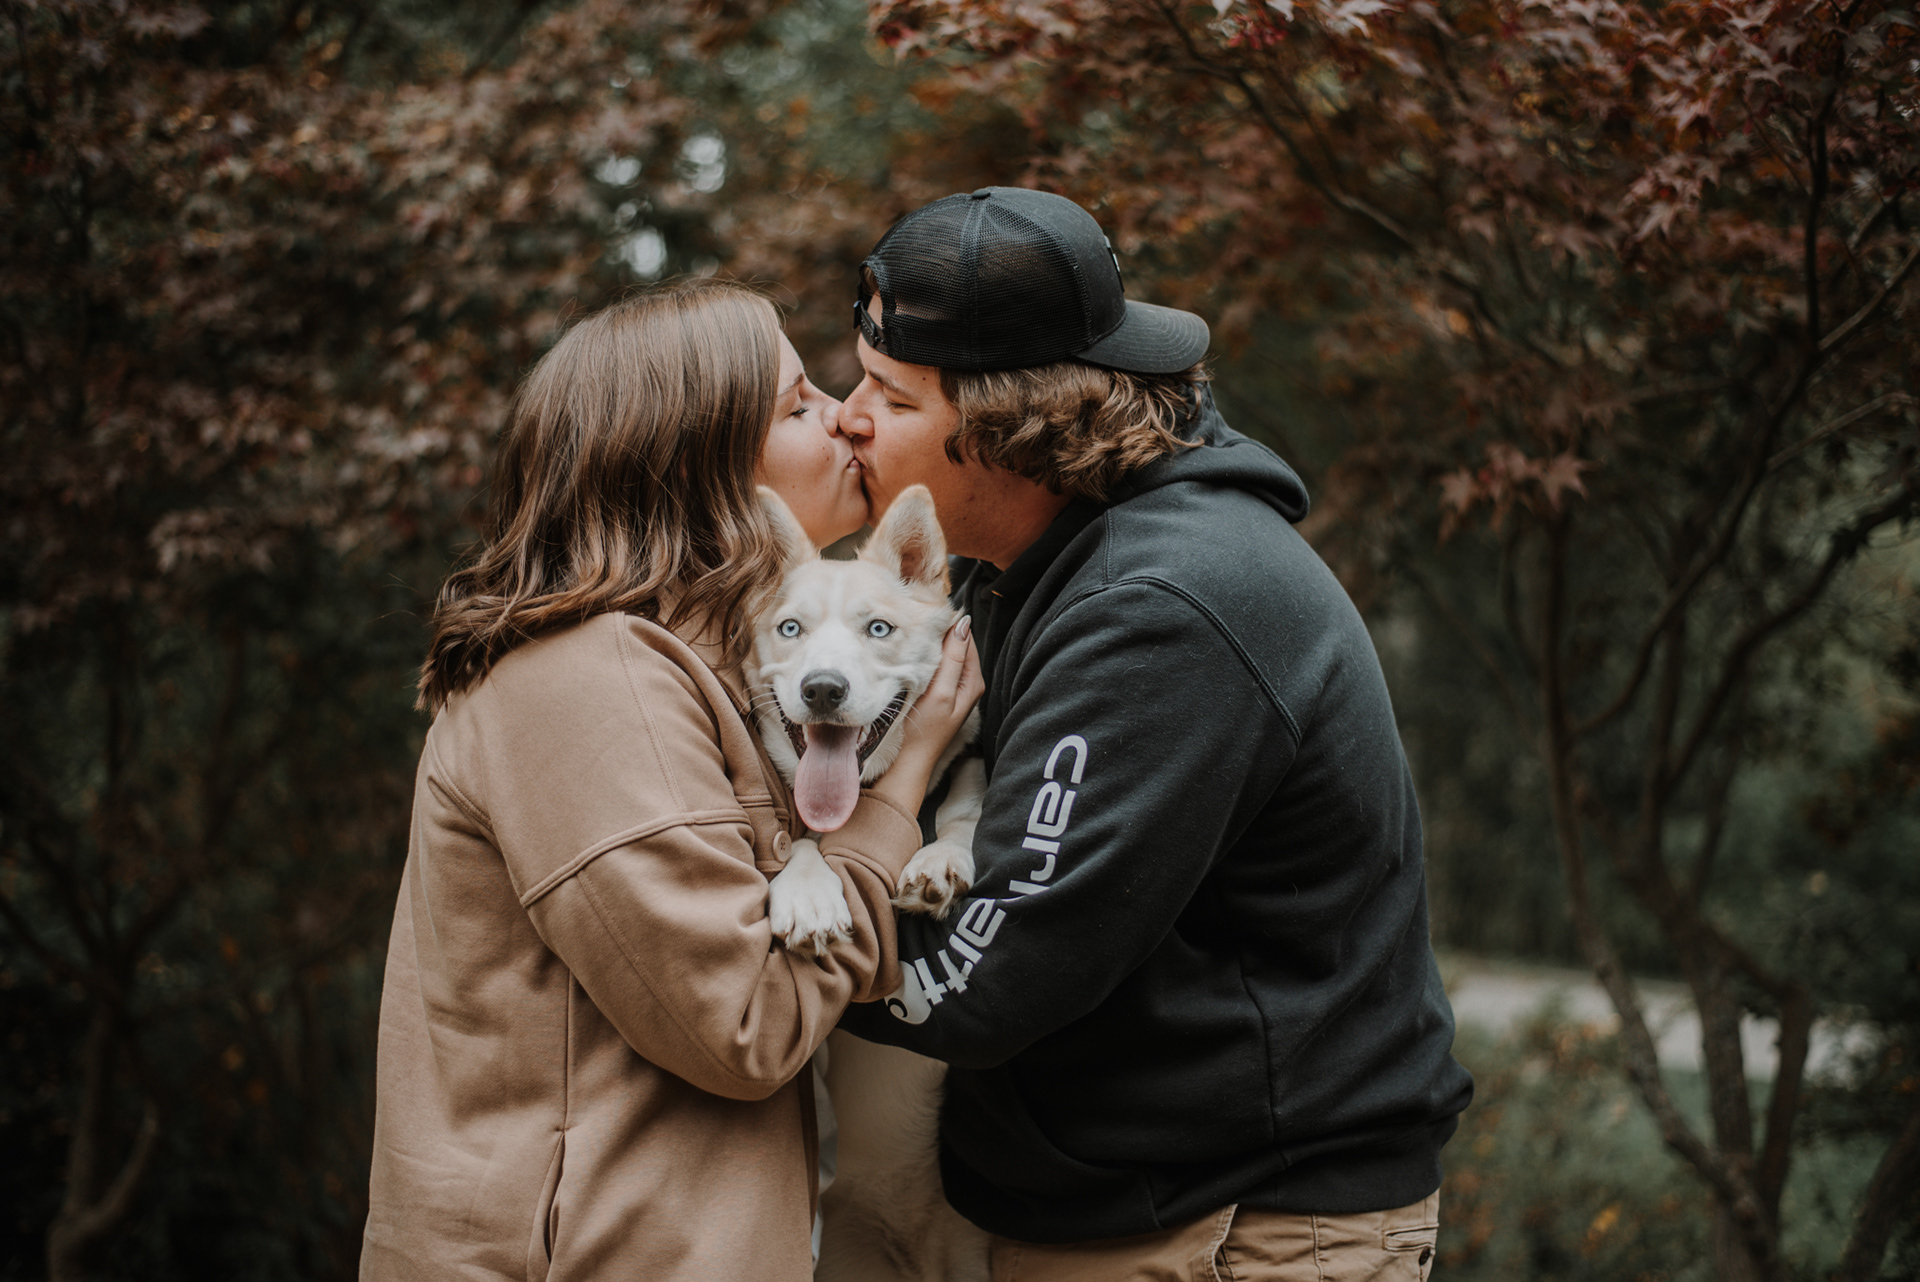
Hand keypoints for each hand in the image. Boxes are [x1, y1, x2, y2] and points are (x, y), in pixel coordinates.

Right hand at [869, 616, 982, 816]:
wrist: (911, 760)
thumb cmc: (925, 729)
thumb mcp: (941, 691)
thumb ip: (953, 658)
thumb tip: (963, 624)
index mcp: (973, 680)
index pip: (966, 638)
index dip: (948, 623)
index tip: (927, 612)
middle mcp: (967, 682)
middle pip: (956, 644)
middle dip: (939, 631)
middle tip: (915, 618)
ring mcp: (953, 688)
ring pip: (945, 654)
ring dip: (931, 644)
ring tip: (912, 631)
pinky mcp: (939, 693)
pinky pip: (937, 666)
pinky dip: (926, 657)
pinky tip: (912, 653)